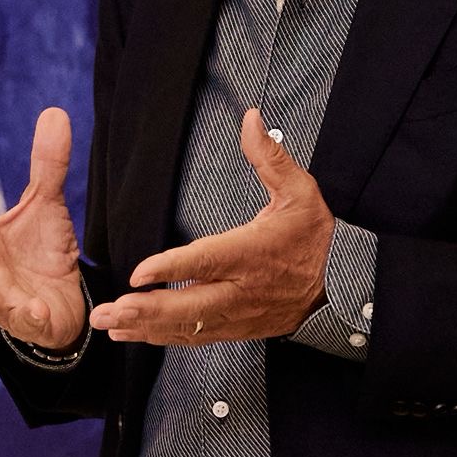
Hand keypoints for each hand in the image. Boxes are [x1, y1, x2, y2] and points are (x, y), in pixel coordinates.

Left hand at [90, 108, 334, 343]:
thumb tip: (251, 118)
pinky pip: (197, 337)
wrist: (346, 284)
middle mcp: (244, 289)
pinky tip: (136, 334)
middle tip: (110, 310)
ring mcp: (240, 314)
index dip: (173, 267)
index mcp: (254, 252)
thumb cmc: (317, 236)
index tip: (140, 273)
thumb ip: (270, 157)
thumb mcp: (300, 191)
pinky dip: (164, 338)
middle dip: (148, 310)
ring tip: (110, 325)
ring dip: (147, 327)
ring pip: (189, 326)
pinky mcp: (238, 329)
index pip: (209, 260)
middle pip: (191, 305)